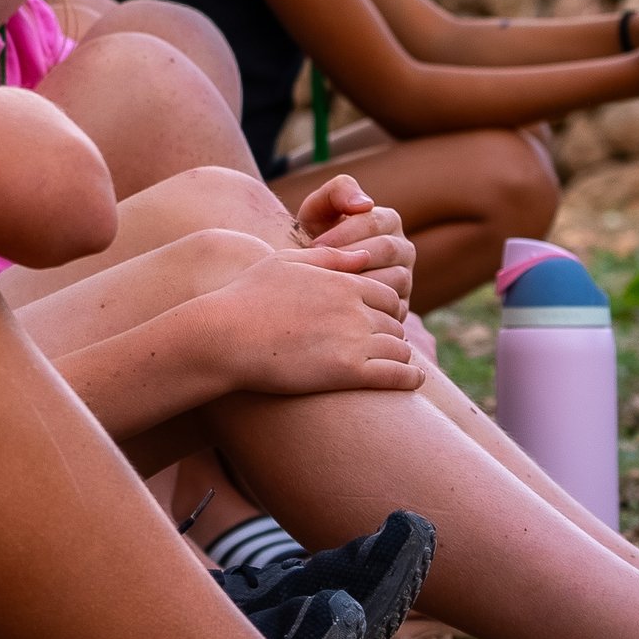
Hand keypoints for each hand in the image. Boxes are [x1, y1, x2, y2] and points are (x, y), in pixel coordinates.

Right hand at [202, 246, 425, 396]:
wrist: (226, 336)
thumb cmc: (247, 297)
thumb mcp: (286, 263)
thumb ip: (329, 258)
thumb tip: (364, 255)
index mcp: (343, 282)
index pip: (386, 294)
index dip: (385, 309)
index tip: (379, 322)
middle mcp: (355, 308)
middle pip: (395, 321)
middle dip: (391, 333)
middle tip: (385, 347)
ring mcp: (354, 340)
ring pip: (399, 348)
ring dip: (400, 357)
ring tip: (398, 367)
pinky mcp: (348, 372)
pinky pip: (395, 375)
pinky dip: (409, 379)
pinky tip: (413, 383)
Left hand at [294, 176, 415, 312]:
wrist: (312, 275)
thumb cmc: (316, 237)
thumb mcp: (319, 209)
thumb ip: (338, 191)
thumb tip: (366, 204)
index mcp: (388, 221)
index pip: (374, 222)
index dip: (343, 234)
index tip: (315, 246)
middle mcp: (403, 249)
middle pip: (386, 249)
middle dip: (349, 257)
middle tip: (320, 267)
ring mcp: (406, 279)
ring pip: (392, 279)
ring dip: (358, 282)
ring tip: (328, 286)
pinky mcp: (400, 308)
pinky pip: (390, 308)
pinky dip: (366, 306)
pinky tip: (339, 307)